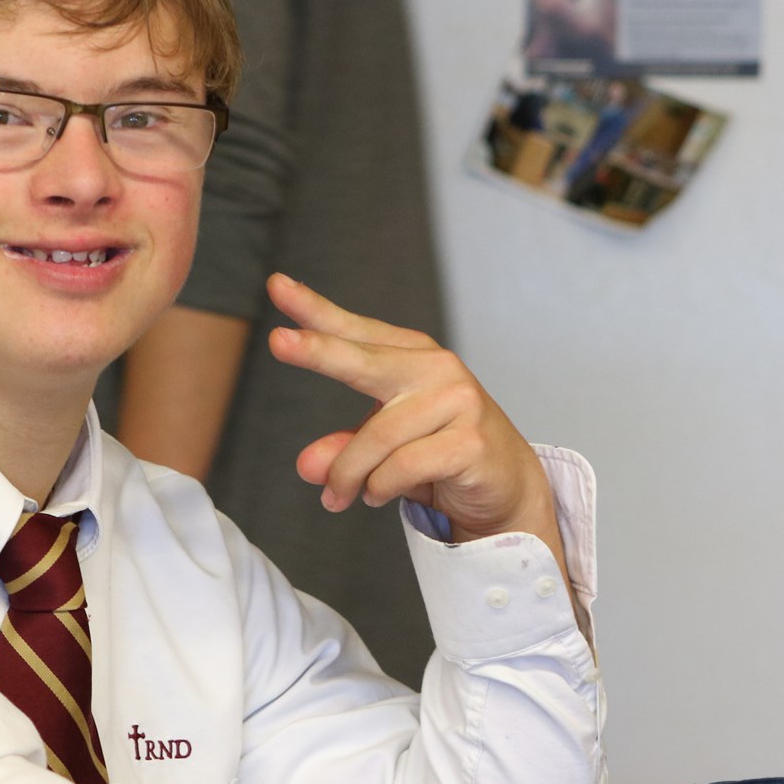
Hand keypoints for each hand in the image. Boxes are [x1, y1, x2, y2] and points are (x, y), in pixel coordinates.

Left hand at [265, 274, 568, 583]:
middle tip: (277, 342)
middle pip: (364, 361)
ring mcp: (458, 401)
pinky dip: (379, 488)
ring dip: (348, 475)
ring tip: (338, 497)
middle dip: (319, 351)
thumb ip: (345, 449)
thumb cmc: (440, 453)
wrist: (506, 486)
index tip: (277, 286)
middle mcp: (437, 369)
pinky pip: (401, 467)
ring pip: (375, 438)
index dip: (316, 311)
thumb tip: (308, 466)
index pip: (357, 332)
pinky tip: (376, 496)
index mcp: (413, 356)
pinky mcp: (471, 440)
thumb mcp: (384, 450)